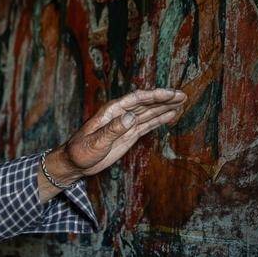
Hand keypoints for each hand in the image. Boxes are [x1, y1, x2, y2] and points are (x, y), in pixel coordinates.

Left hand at [38, 88, 186, 198]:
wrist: (75, 162)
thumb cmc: (81, 151)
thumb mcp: (96, 142)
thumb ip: (113, 129)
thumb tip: (131, 117)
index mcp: (112, 111)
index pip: (137, 99)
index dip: (155, 95)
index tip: (170, 94)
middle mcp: (121, 114)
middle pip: (146, 103)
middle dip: (165, 99)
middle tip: (182, 95)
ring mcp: (126, 124)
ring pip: (149, 112)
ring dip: (165, 107)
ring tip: (182, 102)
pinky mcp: (128, 134)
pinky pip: (147, 124)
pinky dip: (159, 119)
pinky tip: (170, 116)